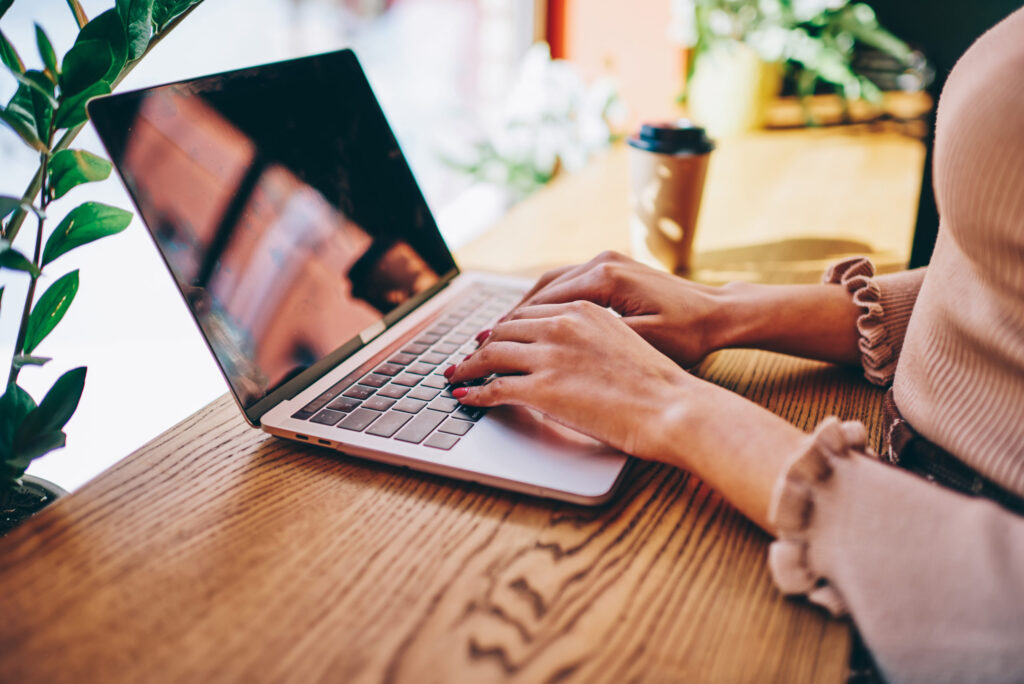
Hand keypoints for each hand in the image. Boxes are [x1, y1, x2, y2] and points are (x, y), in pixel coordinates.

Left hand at [451, 299, 807, 532]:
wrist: (674, 406)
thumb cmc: (659, 384)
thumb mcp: (623, 342)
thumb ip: (590, 338)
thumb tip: (569, 352)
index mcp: (583, 310)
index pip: (529, 313)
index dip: (506, 326)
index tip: (493, 336)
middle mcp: (562, 324)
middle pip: (504, 330)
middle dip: (481, 344)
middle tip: (467, 355)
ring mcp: (550, 355)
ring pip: (491, 355)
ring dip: (468, 366)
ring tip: (456, 374)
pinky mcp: (542, 388)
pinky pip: (493, 387)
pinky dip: (474, 391)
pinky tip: (465, 396)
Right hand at [502, 251, 725, 366]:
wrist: (720, 313)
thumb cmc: (689, 335)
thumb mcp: (643, 341)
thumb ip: (596, 339)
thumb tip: (551, 345)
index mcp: (606, 277)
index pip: (546, 302)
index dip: (514, 327)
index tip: (489, 346)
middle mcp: (602, 262)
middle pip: (542, 289)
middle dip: (511, 317)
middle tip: (483, 342)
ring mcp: (607, 261)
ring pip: (551, 284)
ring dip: (525, 308)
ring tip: (501, 333)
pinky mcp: (613, 268)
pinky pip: (568, 283)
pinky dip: (546, 302)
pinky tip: (533, 322)